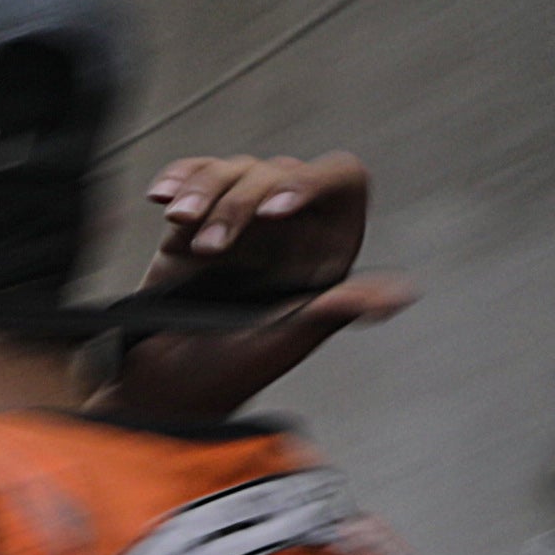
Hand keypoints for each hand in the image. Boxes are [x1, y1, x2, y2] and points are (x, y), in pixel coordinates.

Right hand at [120, 151, 403, 425]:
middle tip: (208, 248)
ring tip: (178, 223)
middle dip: (238, 202)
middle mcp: (291, 228)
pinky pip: (195, 177)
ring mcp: (244, 221)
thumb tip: (397, 296)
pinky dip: (179, 180)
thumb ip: (334, 311)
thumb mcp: (282, 343)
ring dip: (202, 192)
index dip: (311, 183)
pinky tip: (163, 196)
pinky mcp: (197, 220)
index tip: (274, 211)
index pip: (341, 181)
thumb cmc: (224, 373)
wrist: (157, 384)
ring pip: (233, 170)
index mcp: (326, 248)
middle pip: (278, 172)